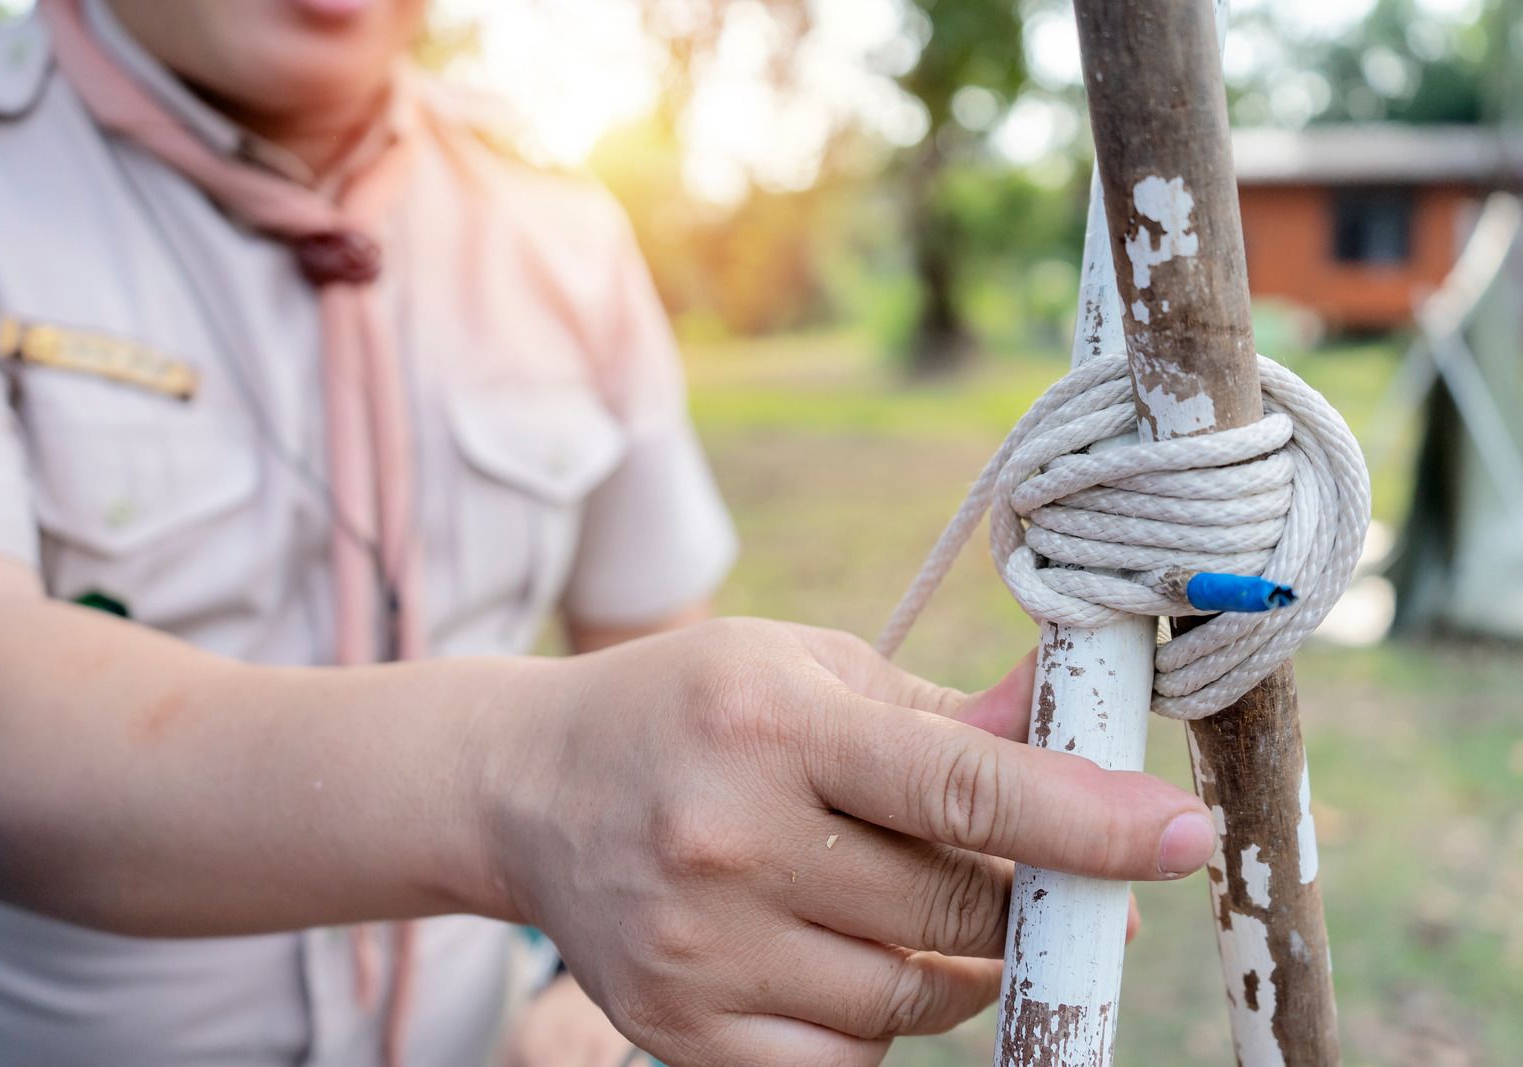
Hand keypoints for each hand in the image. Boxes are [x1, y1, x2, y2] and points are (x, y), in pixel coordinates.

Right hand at [486, 619, 1213, 1066]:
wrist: (531, 788)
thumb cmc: (688, 708)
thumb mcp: (806, 671)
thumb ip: (942, 715)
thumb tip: (1069, 731)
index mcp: (769, 724)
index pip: (959, 784)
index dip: (1087, 818)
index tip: (1182, 836)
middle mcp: (728, 840)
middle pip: (954, 908)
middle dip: (1032, 898)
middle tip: (1066, 879)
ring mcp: (700, 950)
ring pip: (913, 999)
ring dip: (959, 961)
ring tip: (926, 904)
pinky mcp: (681, 1033)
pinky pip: (848, 1060)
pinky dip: (884, 1018)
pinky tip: (856, 953)